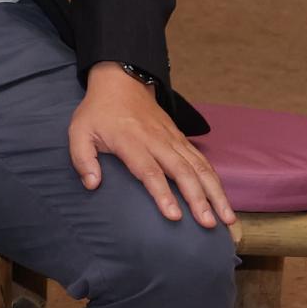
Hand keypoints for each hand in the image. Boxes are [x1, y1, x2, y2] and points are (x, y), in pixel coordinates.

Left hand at [69, 64, 235, 230]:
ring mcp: (172, 139)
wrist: (121, 82)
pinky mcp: (181, 139)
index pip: (149, 171)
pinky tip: (223, 199)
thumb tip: (92, 184)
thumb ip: (83, 159)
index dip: (163, 194)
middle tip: (208, 224)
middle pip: (182, 172)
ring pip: (199, 167)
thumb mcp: (79, 132)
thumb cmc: (98, 112)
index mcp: (131, 141)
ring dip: (215, 193)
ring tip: (227, 218)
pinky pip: (202, 160)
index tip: (174, 216)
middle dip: (197, 199)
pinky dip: (215, 180)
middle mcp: (157, 141)